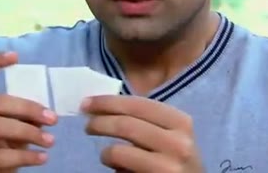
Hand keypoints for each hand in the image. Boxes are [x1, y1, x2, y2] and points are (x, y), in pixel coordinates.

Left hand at [82, 95, 203, 172]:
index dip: (108, 101)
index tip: (87, 103)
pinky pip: (120, 171)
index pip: (137, 104)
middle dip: (99, 122)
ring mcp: (168, 166)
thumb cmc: (179, 158)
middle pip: (125, 124)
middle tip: (87, 125)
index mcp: (180, 122)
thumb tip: (104, 107)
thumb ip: (145, 121)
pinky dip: (114, 167)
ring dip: (105, 152)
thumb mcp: (171, 134)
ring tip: (105, 154)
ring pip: (118, 151)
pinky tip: (117, 169)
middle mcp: (177, 142)